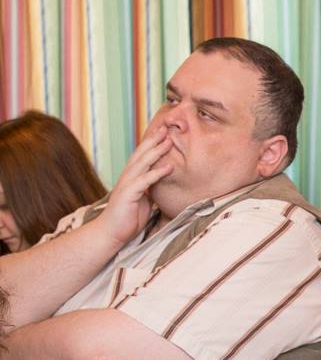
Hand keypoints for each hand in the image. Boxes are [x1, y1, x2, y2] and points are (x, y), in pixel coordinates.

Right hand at [94, 129, 173, 244]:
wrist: (111, 233)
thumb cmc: (128, 218)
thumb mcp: (145, 200)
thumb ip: (151, 189)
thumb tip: (162, 183)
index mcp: (132, 177)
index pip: (143, 156)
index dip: (153, 143)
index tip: (165, 132)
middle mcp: (128, 177)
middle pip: (142, 153)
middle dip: (154, 140)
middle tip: (167, 127)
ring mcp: (127, 184)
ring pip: (143, 163)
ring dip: (157, 151)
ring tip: (170, 140)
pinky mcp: (129, 194)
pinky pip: (145, 181)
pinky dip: (157, 173)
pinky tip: (169, 166)